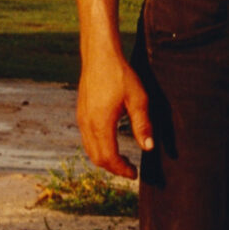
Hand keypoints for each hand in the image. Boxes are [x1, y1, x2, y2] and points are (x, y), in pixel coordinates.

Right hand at [76, 54, 153, 179]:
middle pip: (97, 158)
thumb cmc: (120, 74)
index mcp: (101, 123)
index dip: (122, 169)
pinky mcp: (80, 113)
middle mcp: (87, 124)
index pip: (109, 157)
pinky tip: (110, 144)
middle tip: (130, 170)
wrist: (99, 55)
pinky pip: (86, 140)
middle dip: (113, 168)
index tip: (134, 174)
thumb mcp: (138, 99)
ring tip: (122, 160)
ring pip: (90, 150)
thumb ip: (142, 125)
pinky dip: (98, 149)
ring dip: (105, 159)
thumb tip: (148, 147)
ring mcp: (81, 119)